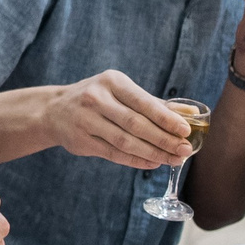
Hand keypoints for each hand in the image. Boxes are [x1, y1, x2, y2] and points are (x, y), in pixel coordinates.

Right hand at [40, 71, 193, 168]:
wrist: (54, 111)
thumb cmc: (98, 98)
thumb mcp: (122, 92)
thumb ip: (155, 103)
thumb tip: (191, 113)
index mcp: (112, 81)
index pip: (143, 102)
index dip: (166, 118)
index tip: (185, 130)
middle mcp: (96, 98)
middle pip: (136, 123)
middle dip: (163, 139)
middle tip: (183, 150)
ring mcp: (86, 120)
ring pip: (125, 141)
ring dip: (152, 153)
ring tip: (172, 159)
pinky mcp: (81, 141)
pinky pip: (113, 153)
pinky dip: (135, 160)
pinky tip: (152, 163)